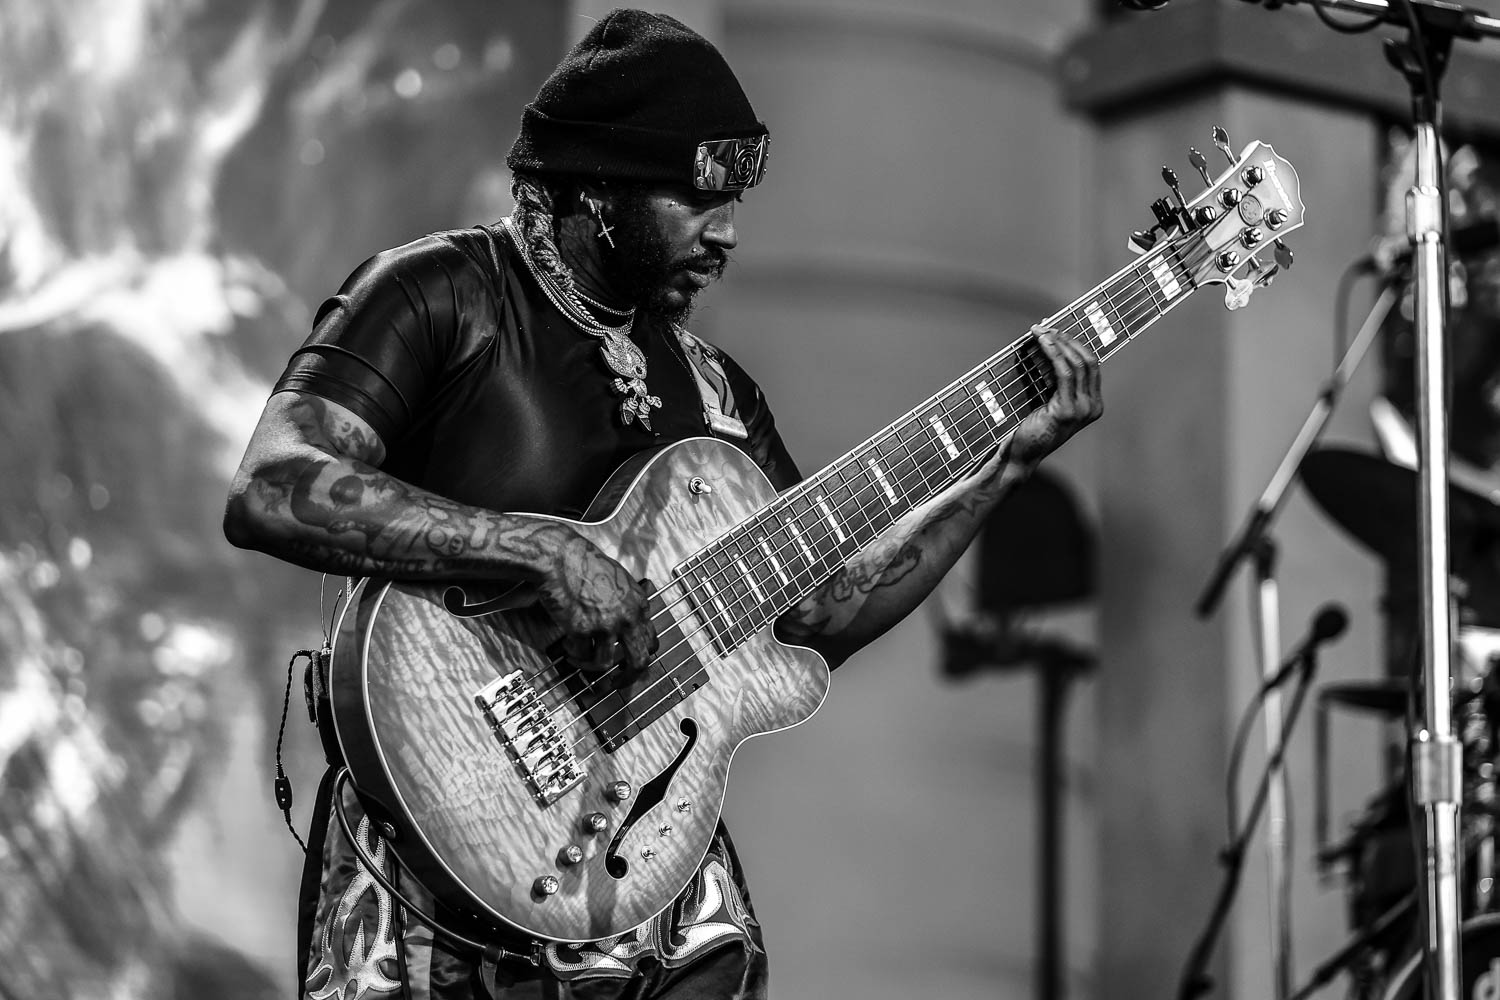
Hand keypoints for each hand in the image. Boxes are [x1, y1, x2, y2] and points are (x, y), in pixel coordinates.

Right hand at [535, 528, 657, 675]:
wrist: (561, 557)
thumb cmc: (585, 564)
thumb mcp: (620, 580)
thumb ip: (629, 603)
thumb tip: (632, 625)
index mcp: (639, 604)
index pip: (651, 642)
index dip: (641, 657)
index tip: (631, 664)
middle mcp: (627, 617)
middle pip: (638, 661)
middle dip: (627, 678)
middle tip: (617, 685)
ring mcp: (605, 624)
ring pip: (604, 664)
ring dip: (589, 665)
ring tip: (578, 658)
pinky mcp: (582, 629)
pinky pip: (580, 655)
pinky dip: (573, 655)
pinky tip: (568, 647)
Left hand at [1010, 325, 1102, 467]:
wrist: (1019, 455)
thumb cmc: (1029, 427)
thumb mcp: (1047, 399)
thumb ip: (1054, 379)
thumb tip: (1049, 343)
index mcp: (1093, 404)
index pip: (1090, 365)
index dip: (1073, 344)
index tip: (1054, 330)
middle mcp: (1092, 407)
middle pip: (1087, 361)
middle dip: (1066, 340)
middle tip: (1045, 328)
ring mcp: (1082, 411)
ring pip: (1076, 364)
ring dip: (1057, 343)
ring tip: (1039, 332)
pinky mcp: (1067, 411)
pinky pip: (1063, 373)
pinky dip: (1053, 354)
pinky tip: (1041, 343)